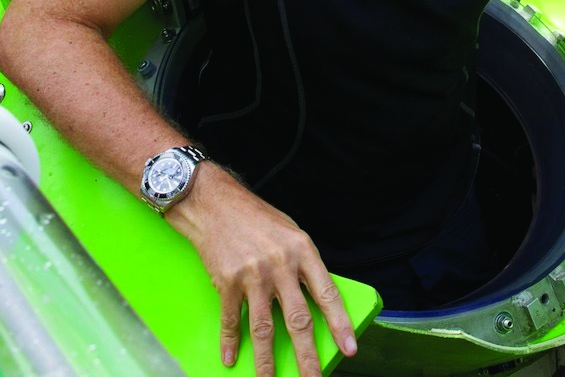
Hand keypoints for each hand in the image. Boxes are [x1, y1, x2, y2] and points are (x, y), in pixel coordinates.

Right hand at [168, 166, 357, 375]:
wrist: (215, 203)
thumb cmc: (257, 219)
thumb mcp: (292, 233)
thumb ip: (304, 266)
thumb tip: (317, 302)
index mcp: (303, 251)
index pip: (327, 294)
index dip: (340, 325)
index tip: (350, 350)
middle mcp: (280, 265)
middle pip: (298, 320)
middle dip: (308, 356)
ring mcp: (252, 275)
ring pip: (263, 328)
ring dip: (267, 362)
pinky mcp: (227, 281)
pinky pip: (231, 319)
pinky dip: (231, 342)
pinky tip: (231, 360)